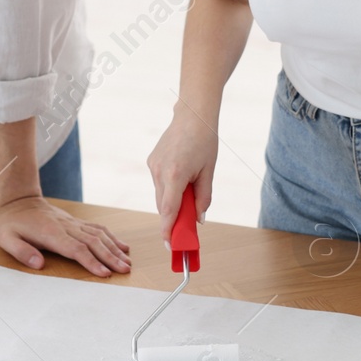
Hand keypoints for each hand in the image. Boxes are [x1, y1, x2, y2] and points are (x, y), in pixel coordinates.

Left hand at [0, 195, 130, 276]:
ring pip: (99, 234)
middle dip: (110, 257)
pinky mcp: (76, 222)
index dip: (90, 261)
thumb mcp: (5, 238)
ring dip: (114, 249)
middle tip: (124, 270)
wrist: (19, 202)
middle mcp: (66, 227)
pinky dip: (112, 237)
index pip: (75, 248)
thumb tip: (38, 264)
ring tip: (127, 263)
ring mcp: (73, 223)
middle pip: (93, 242)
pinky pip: (98, 228)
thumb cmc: (12, 224)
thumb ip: (21, 251)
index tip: (104, 273)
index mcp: (51, 233)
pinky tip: (123, 247)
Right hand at [146, 106, 218, 243]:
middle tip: (184, 233)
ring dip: (171, 204)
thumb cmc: (204, 141)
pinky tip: (180, 183)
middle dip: (172, 220)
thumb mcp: (208, 172)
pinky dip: (168, 191)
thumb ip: (202, 198)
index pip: (168, 210)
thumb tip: (198, 219)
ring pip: (160, 196)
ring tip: (188, 200)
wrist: (192, 115)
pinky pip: (159, 184)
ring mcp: (153, 166)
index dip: (168, 230)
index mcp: (175, 174)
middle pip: (163, 206)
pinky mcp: (151, 162)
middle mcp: (159, 171)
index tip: (170, 245)